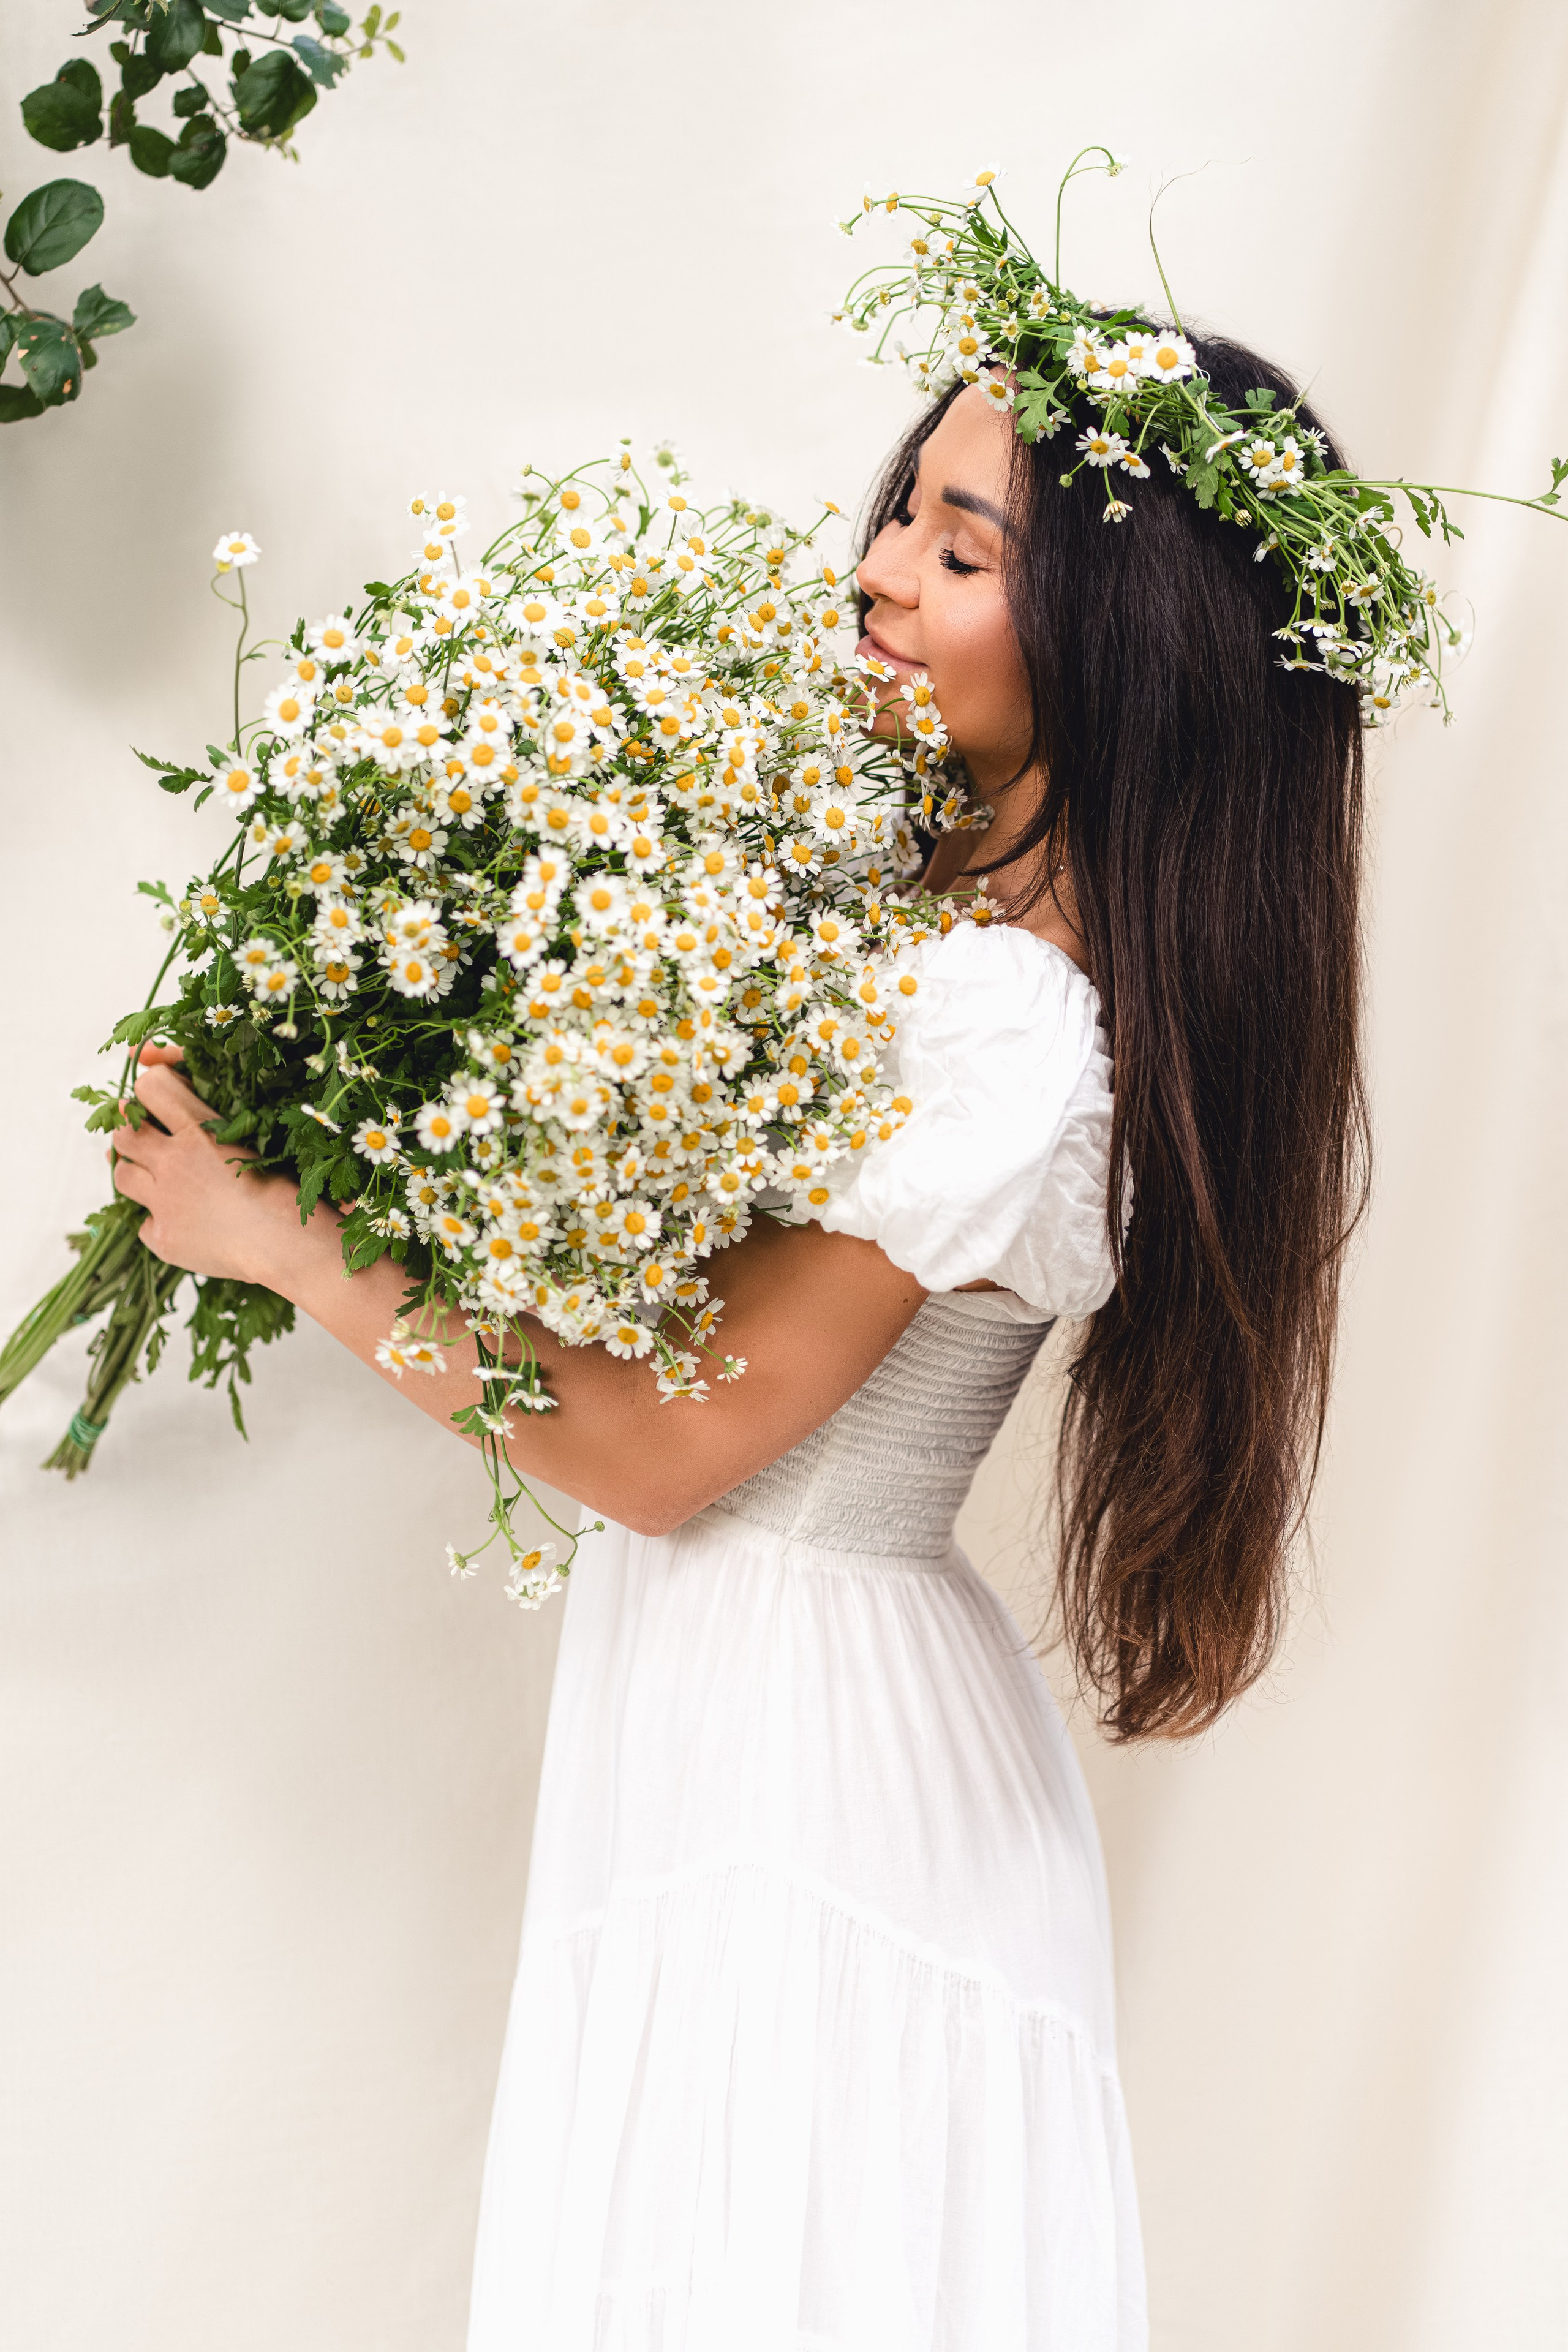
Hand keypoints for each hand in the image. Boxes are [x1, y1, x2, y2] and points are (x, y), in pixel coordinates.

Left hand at [110, 1046, 295, 1283]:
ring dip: (134, 1173)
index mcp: (199, 1129)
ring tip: (158, 1181)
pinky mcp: (163, 1238)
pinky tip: (183, 1224)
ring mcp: (163, 1201)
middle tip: (147, 1141)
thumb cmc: (284, 1188)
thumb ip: (217, 1122)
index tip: (157, 1101)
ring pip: (121, 1175)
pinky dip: (159, 1222)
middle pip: (124, 1133)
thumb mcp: (255, 1140)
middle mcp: (172, 1161)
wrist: (287, 1242)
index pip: (150, 1086)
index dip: (150, 1089)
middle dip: (131, 1132)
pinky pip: (144, 1224)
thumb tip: (181, 1115)